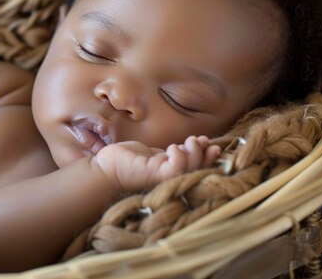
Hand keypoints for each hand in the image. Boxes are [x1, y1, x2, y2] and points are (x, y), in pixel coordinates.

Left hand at [92, 135, 219, 192]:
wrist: (107, 167)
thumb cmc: (130, 160)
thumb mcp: (157, 154)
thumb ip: (175, 153)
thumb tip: (197, 142)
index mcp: (172, 174)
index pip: (197, 169)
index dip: (209, 159)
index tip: (215, 146)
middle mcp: (169, 179)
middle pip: (197, 170)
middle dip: (204, 154)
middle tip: (199, 140)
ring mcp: (161, 178)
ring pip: (188, 168)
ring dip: (194, 152)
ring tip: (190, 141)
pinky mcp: (152, 174)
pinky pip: (173, 168)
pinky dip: (179, 156)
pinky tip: (173, 148)